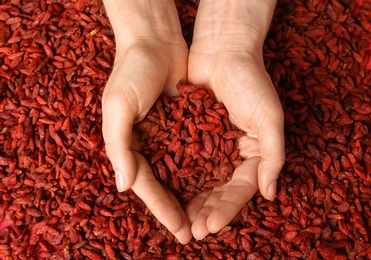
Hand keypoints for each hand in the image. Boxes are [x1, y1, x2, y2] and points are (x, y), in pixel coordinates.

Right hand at [102, 0, 190, 243]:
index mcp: (128, 146)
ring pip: (182, 173)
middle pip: (165, 185)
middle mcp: (147, 145)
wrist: (155, 41)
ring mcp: (167, 136)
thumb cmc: (131, 71)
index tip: (179, 230)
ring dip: (194, 195)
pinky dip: (204, 169)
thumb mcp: (118, 106)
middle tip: (196, 233)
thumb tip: (123, 185)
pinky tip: (217, 184)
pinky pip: (195, 153)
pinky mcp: (184, 125)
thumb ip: (118, 145)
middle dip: (179, 209)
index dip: (162, 208)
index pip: (146, 185)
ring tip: (208, 216)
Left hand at [186, 0, 284, 238]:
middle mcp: (231, 152)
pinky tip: (168, 191)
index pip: (240, 189)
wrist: (223, 50)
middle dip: (207, 210)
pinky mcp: (192, 132)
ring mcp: (211, 144)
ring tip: (180, 220)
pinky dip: (178, 175)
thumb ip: (274, 156)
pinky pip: (185, 159)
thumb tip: (271, 194)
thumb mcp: (270, 118)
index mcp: (252, 152)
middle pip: (219, 189)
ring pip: (200, 178)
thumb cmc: (251, 81)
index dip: (227, 209)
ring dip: (191, 199)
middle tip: (192, 231)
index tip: (211, 226)